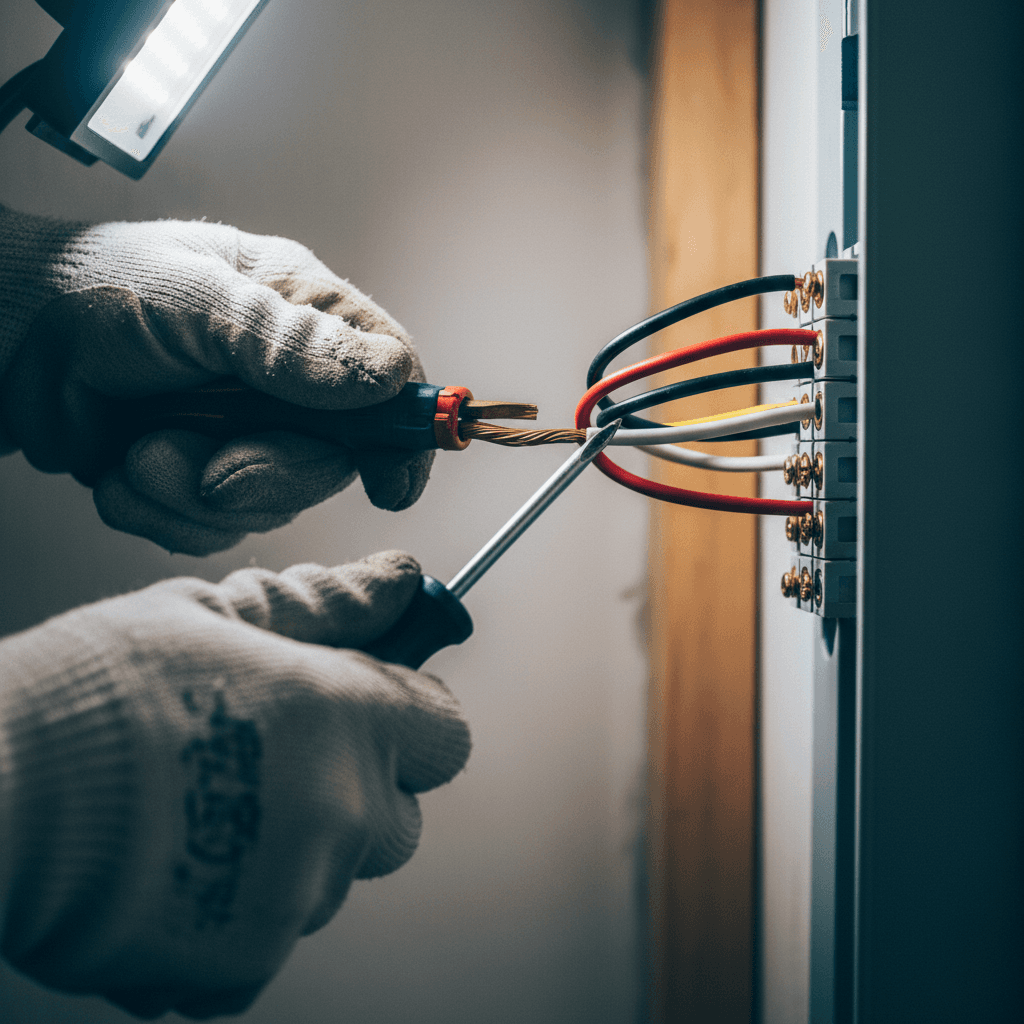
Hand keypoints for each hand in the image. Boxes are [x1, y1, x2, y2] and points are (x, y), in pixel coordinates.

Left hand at [0, 205, 434, 553]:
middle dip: (269, 475)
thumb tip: (382, 377)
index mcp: (302, 313)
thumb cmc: (89, 291)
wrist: (3, 341)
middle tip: (213, 469)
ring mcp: (246, 432)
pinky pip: (214, 527)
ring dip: (196, 493)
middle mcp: (287, 379)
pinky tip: (125, 470)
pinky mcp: (203, 477)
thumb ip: (287, 340)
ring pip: (272, 503)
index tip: (391, 479)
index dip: (403, 433)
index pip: (388, 376)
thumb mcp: (194, 299)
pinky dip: (163, 511)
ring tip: (140, 450)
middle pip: (333, 458)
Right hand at [0, 551, 469, 1017]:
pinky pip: (269, 939)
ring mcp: (297, 897)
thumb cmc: (98, 688)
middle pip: (397, 820)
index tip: (376, 712)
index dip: (413, 720)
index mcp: (350, 716)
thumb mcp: (216, 615)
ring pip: (330, 882)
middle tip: (274, 762)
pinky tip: (176, 865)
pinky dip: (236, 912)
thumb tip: (396, 580)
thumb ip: (326, 605)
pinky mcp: (242, 966)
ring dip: (292, 853)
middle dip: (356, 795)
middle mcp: (342, 812)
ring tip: (203, 809)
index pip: (445, 734)